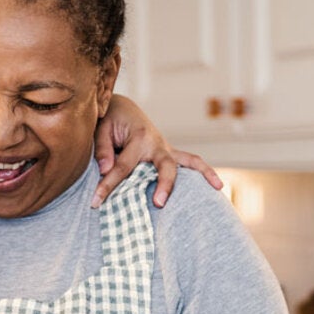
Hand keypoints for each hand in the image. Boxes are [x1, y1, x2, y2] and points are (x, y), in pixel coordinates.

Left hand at [92, 94, 222, 208]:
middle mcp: (156, 143)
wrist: (122, 109)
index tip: (95, 202)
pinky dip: (205, 172)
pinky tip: (218, 186)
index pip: (122, 167)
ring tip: (217, 189)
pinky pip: (191, 162)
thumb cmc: (109, 121)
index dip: (107, 185)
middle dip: (163, 184)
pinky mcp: (169, 154)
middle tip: (158, 203)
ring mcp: (166, 149)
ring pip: (188, 161)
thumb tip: (106, 170)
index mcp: (138, 137)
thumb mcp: (100, 130)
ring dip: (202, 174)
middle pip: (165, 165)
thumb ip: (103, 149)